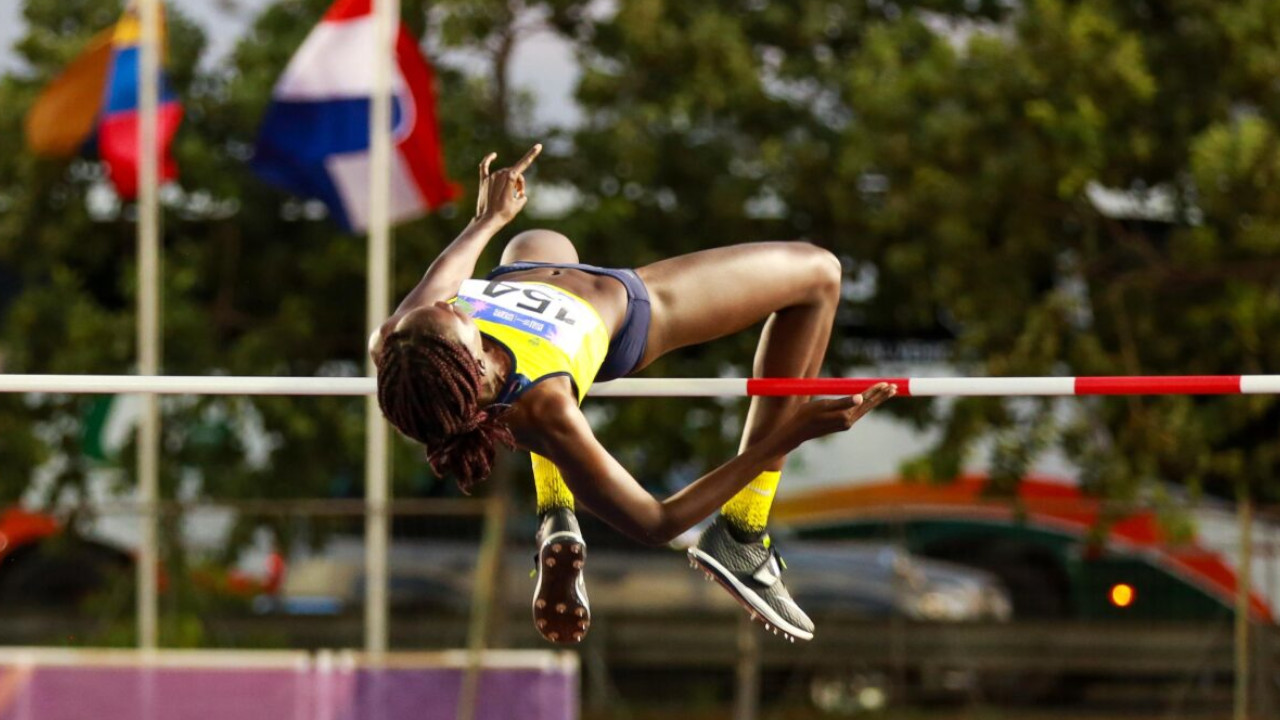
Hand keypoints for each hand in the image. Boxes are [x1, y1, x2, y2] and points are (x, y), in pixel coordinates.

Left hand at [475, 144, 541, 223]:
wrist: (488, 220)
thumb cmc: (504, 214)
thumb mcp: (519, 204)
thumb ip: (521, 195)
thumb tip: (519, 194)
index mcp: (510, 178)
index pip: (523, 164)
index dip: (532, 154)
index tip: (539, 146)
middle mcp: (500, 174)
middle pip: (515, 173)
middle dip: (519, 183)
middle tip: (519, 195)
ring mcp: (491, 177)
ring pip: (504, 174)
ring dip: (510, 182)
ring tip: (510, 195)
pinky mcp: (484, 182)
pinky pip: (484, 167)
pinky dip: (488, 160)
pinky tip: (493, 155)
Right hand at [776, 382, 896, 451]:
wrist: (796, 432)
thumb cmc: (806, 416)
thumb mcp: (823, 406)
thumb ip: (842, 402)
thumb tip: (861, 398)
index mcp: (845, 416)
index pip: (865, 400)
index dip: (875, 391)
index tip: (886, 383)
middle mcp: (848, 421)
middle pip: (869, 405)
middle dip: (882, 396)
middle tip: (895, 387)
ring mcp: (845, 423)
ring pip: (865, 408)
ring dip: (877, 399)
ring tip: (888, 392)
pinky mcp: (841, 423)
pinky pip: (859, 411)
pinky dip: (868, 403)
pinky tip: (870, 400)